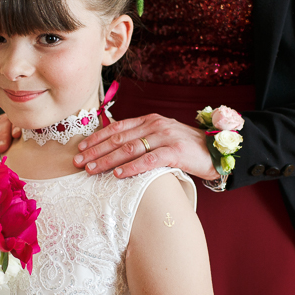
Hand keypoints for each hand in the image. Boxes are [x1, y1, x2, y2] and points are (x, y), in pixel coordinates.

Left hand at [75, 114, 218, 179]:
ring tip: (91, 169)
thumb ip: (142, 138)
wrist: (216, 152)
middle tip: (78, 162)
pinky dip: (131, 167)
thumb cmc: (186, 148)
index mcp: (150, 120)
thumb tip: (115, 148)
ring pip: (130, 149)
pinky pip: (149, 160)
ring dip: (107, 160)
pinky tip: (118, 174)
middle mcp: (156, 125)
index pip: (117, 127)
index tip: (81, 147)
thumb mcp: (162, 137)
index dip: (97, 137)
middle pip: (119, 138)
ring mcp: (166, 137)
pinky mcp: (176, 151)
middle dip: (96, 150)